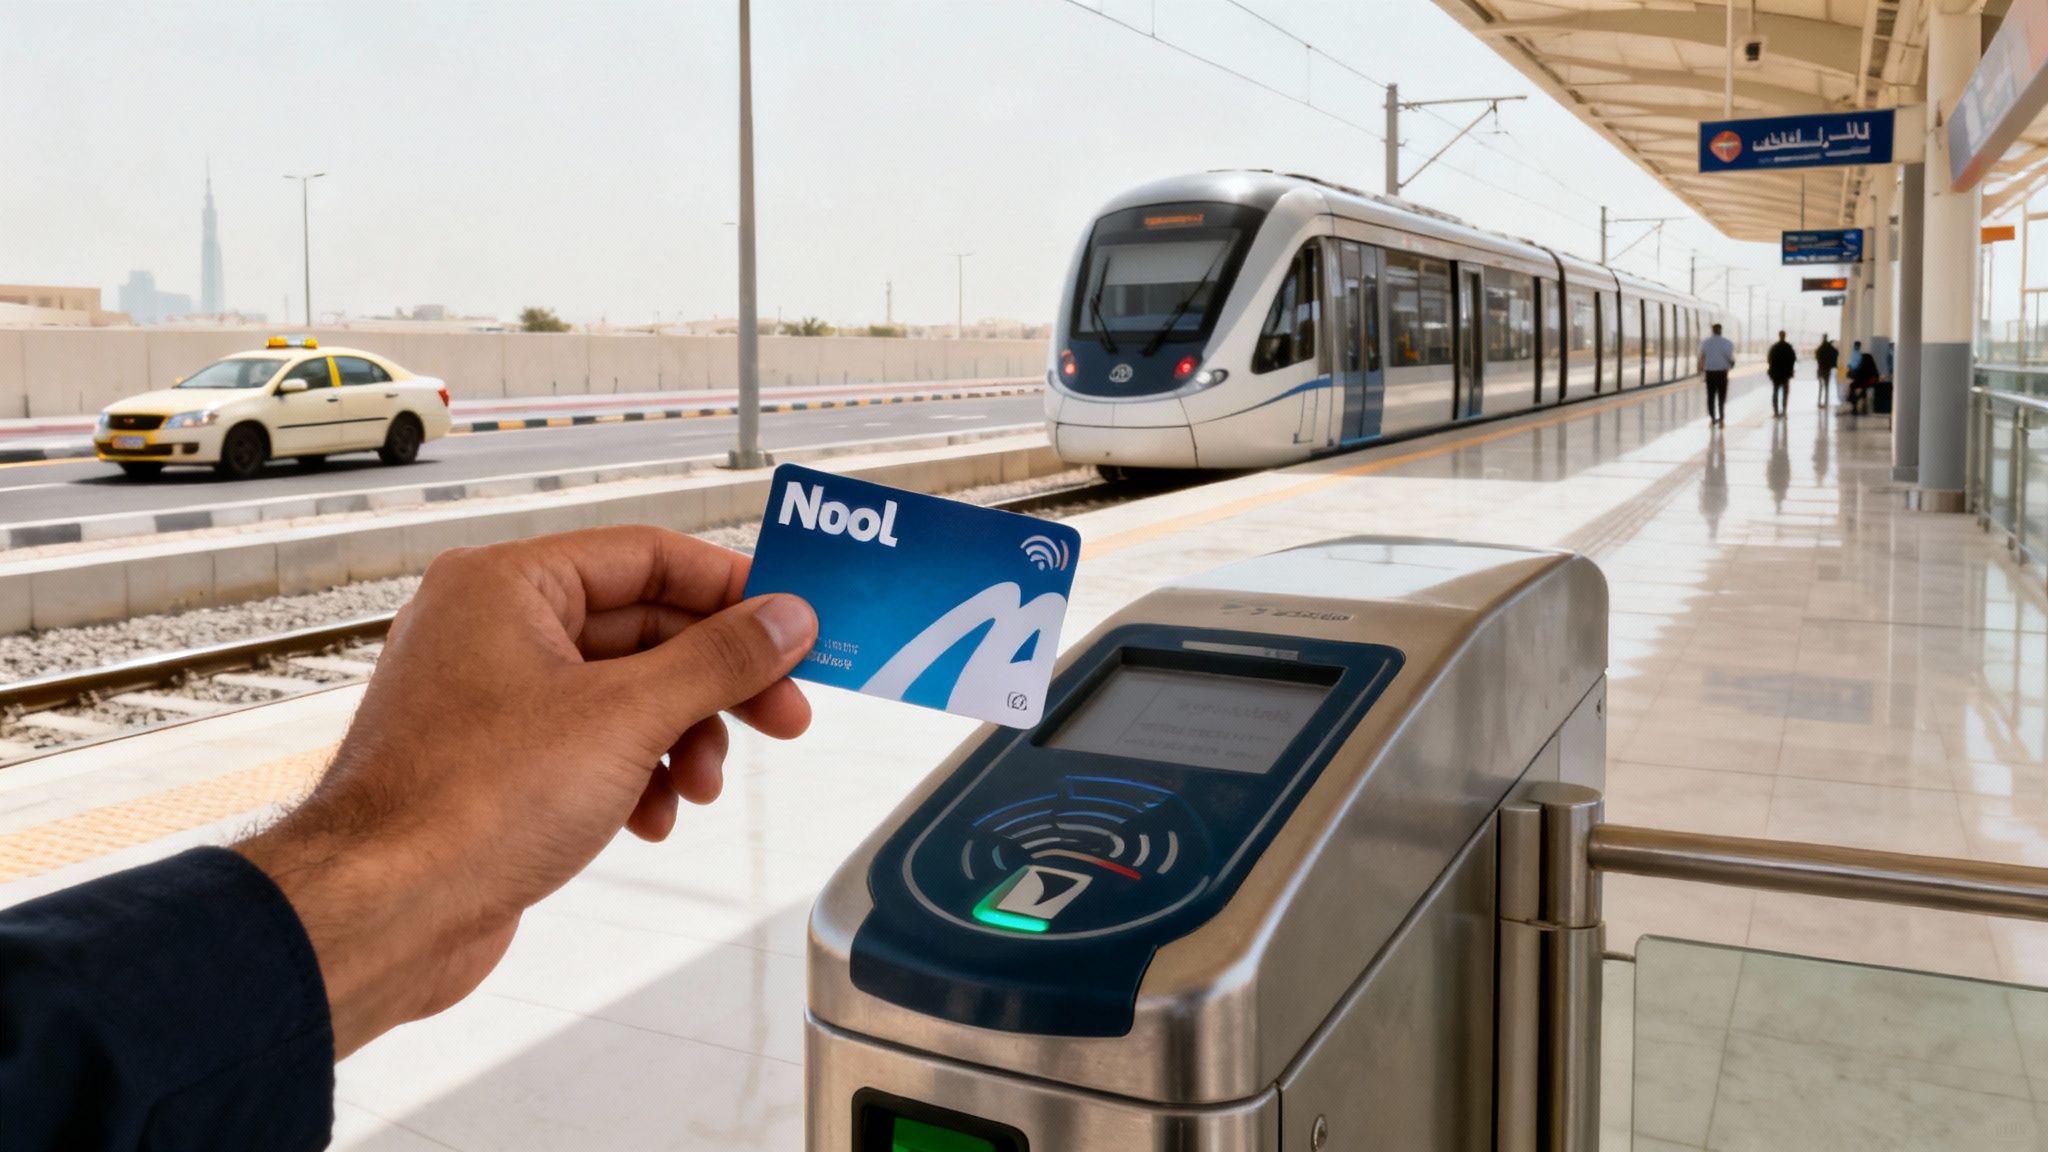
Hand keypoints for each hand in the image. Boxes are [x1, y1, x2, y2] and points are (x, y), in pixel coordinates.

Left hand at [235, 526, 816, 1056]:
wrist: (382, 915)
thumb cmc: (465, 805)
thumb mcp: (626, 717)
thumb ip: (718, 661)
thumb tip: (784, 619)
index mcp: (508, 586)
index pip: (648, 556)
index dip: (730, 589)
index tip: (791, 622)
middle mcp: (493, 629)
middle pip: (643, 628)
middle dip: (716, 681)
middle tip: (784, 712)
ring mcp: (492, 699)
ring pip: (625, 693)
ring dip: (682, 738)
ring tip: (701, 785)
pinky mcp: (497, 764)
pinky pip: (593, 745)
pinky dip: (638, 774)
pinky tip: (651, 816)